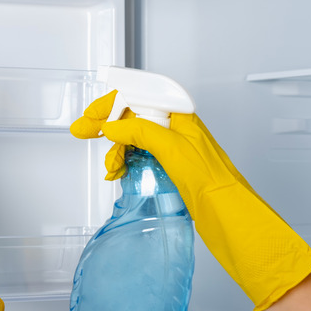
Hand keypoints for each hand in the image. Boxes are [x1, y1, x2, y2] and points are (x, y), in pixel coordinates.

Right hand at [71, 90, 310, 310]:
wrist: (227, 214)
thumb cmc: (211, 180)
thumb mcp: (171, 148)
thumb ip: (139, 131)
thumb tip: (113, 126)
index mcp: (180, 115)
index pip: (139, 97)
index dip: (112, 103)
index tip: (91, 115)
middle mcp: (175, 127)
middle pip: (133, 116)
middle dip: (107, 125)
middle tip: (83, 132)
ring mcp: (172, 146)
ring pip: (133, 137)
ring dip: (116, 149)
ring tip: (111, 167)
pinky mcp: (169, 165)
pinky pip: (139, 154)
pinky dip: (125, 160)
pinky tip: (119, 170)